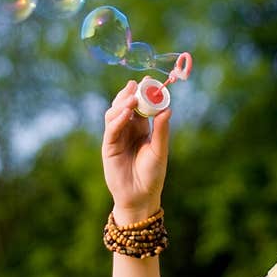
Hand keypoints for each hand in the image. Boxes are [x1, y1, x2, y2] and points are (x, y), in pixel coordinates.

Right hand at [102, 78, 171, 223]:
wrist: (140, 197)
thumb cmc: (152, 175)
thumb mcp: (160, 151)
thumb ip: (162, 131)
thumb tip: (168, 109)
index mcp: (142, 129)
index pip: (141, 106)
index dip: (143, 93)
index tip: (148, 80)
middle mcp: (128, 130)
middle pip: (124, 105)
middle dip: (129, 93)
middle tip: (137, 84)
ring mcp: (116, 137)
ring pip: (115, 114)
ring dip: (122, 104)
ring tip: (133, 97)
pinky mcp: (108, 147)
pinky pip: (111, 129)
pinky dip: (118, 119)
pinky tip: (125, 113)